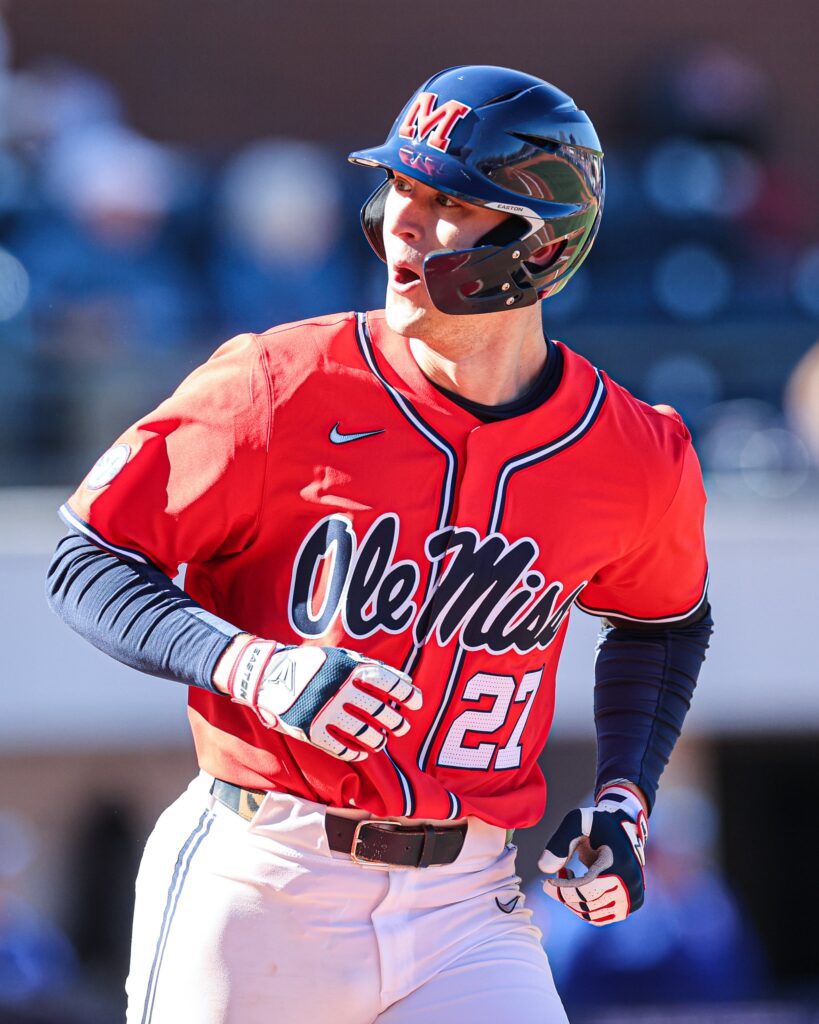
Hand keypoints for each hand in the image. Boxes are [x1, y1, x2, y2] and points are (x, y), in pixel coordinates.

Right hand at [217, 636, 421, 761]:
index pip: (387, 682)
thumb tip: (402, 679)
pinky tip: (362, 753)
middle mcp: (339, 689)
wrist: (266, 675)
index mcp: (348, 669)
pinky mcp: (311, 729)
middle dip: (396, 721)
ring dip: (378, 740)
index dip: (406, 693)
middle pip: (379, 711)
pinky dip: (356, 753)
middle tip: (401, 726)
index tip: (416, 703)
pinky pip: (341, 748)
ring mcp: (325, 710)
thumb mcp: (338, 657)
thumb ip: (368, 666)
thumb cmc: (310, 665)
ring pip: (363, 733)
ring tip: (382, 741)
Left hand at [538, 785, 647, 925]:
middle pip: (587, 903)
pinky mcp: (629, 906)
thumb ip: (559, 843)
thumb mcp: (576, 822)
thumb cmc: (596, 823)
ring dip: (572, 900)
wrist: (623, 826)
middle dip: (564, 894)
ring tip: (569, 877)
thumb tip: (543, 868)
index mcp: (621, 863)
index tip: (546, 882)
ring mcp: (632, 898)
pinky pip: (598, 918)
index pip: (587, 888)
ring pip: (591, 915)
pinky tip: (578, 888)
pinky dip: (582, 907)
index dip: (564, 889)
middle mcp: (631, 885)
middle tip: (553, 879)